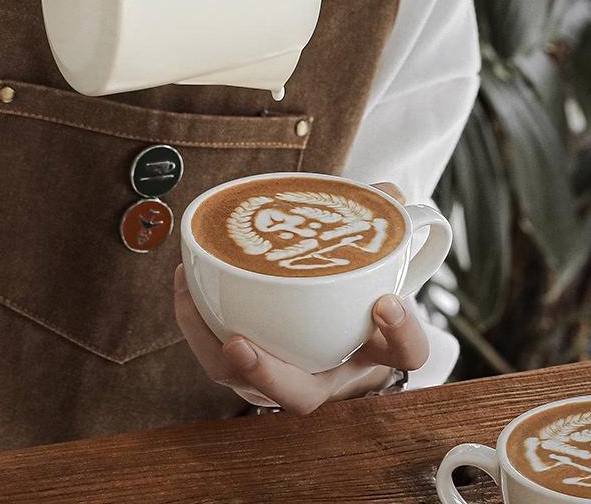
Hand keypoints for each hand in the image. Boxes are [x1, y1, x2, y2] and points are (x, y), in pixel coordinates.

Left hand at [174, 183, 429, 414]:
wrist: (339, 331)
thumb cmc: (355, 291)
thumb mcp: (377, 259)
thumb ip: (385, 226)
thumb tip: (386, 192)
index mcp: (376, 348)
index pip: (402, 352)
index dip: (399, 332)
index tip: (385, 302)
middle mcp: (328, 375)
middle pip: (300, 396)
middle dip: (268, 375)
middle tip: (240, 345)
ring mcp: (285, 378)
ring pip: (246, 385)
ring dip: (213, 348)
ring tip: (193, 296)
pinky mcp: (249, 368)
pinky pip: (217, 357)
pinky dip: (196, 320)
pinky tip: (188, 278)